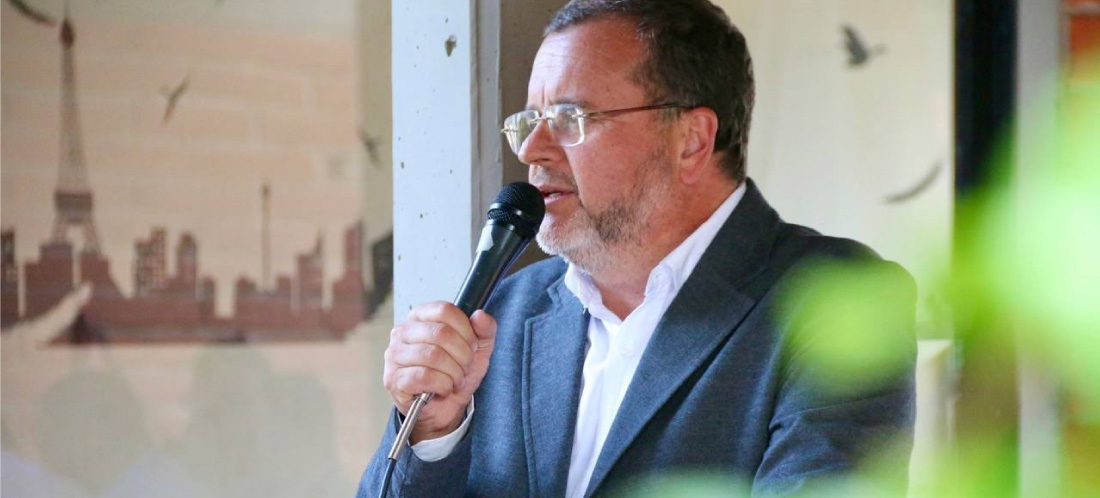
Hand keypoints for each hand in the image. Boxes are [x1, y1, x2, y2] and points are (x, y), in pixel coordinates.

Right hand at [383, 302, 496, 443]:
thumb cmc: (455, 373)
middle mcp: (403, 332)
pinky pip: (424, 376)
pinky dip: (443, 385)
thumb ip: (485, 329)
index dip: (466, 329)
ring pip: (433, 356)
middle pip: (441, 333)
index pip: (445, 310)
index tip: (472, 344)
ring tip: (455, 379)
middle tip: (465, 366)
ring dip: (454, 372)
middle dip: (462, 354)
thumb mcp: (478, 349)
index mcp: (421, 316)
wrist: (444, 408)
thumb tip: (480, 315)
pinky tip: (444, 388)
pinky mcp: (394, 378)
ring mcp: (395, 355)